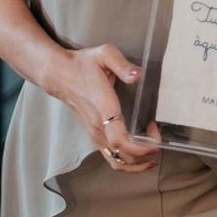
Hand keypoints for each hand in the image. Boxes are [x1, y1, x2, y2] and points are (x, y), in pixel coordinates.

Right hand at [49, 43, 161, 172]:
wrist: (59, 74)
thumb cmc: (82, 65)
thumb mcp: (104, 54)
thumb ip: (123, 65)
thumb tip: (138, 75)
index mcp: (103, 108)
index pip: (118, 140)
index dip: (138, 149)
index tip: (154, 145)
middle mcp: (98, 126)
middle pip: (122, 157)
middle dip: (145, 154)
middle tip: (156, 136)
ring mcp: (94, 134)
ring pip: (116, 162)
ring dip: (137, 162)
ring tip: (151, 149)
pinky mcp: (94, 135)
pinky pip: (111, 157)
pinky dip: (127, 159)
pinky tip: (137, 147)